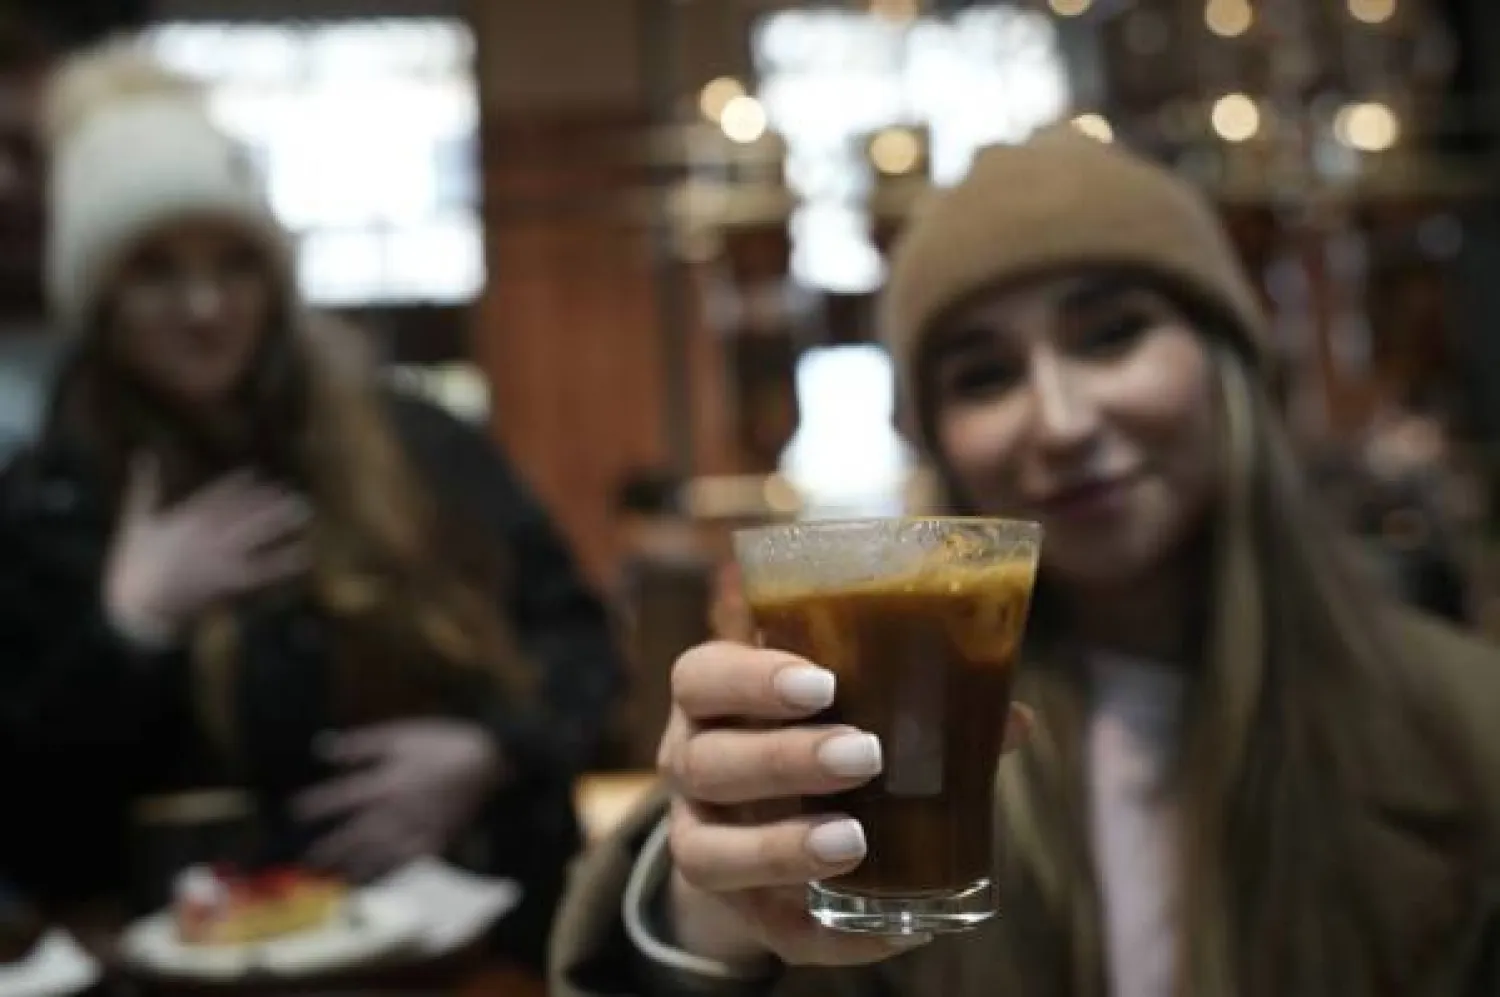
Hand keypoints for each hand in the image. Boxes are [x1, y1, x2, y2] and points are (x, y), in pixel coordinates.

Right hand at [103, 456, 309, 644]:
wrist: (134, 603)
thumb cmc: (133, 561)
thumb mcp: (137, 518)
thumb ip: (146, 485)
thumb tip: (143, 453)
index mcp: (185, 520)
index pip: (217, 497)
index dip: (238, 486)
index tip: (256, 474)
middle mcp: (205, 535)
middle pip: (244, 513)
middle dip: (269, 502)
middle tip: (295, 493)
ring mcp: (216, 557)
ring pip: (255, 535)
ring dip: (281, 522)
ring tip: (305, 511)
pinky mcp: (224, 580)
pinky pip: (260, 569)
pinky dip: (282, 561)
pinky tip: (304, 554)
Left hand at [293, 719, 502, 880]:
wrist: (488, 761)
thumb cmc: (442, 744)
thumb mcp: (400, 735)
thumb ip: (361, 745)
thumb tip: (323, 749)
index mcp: (383, 783)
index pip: (341, 798)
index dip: (316, 806)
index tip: (294, 813)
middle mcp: (394, 812)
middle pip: (355, 836)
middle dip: (330, 849)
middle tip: (308, 862)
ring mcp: (414, 830)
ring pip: (378, 855)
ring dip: (354, 867)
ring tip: (336, 878)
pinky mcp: (435, 841)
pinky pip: (408, 864)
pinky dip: (391, 874)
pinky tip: (380, 881)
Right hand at [658, 641, 1031, 969]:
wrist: (758, 816)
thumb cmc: (812, 733)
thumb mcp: (845, 704)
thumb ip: (914, 703)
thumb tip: (1011, 721)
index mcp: (713, 698)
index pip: (701, 676)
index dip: (751, 680)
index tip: (822, 684)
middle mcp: (689, 764)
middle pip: (705, 762)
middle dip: (782, 759)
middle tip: (863, 756)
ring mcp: (698, 839)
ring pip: (707, 853)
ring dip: (781, 849)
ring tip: (856, 843)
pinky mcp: (733, 909)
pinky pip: (767, 931)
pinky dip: (828, 935)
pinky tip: (891, 929)